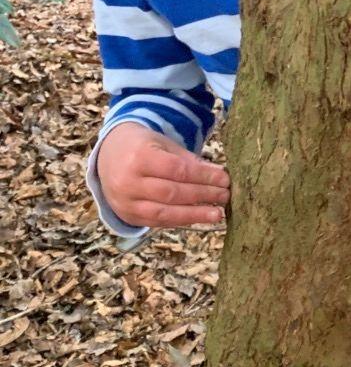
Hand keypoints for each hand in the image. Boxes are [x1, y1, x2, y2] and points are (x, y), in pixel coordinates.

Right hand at [97, 122, 229, 228]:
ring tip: (217, 213)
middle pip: (172, 193)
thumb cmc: (143, 147)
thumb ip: (188, 160)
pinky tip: (198, 218)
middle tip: (225, 195)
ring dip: (194, 214)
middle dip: (203, 195)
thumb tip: (218, 176)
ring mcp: (125, 201)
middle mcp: (128, 182)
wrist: (108, 156)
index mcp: (138, 157)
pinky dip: (180, 221)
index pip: (177, 170)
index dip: (204, 177)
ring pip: (164, 212)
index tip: (224, 179)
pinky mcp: (127, 215)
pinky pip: (156, 222)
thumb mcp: (164, 144)